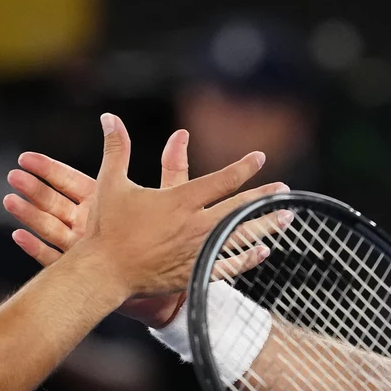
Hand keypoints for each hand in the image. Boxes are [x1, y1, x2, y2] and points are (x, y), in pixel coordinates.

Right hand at [11, 116, 282, 304]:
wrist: (103, 272)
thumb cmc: (106, 227)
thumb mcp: (111, 183)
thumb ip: (117, 148)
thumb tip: (108, 117)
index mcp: (179, 201)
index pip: (221, 181)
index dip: (243, 168)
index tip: (259, 158)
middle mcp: (194, 225)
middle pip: (239, 209)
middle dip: (264, 198)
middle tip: (285, 191)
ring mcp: (197, 251)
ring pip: (240, 237)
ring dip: (265, 226)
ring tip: (287, 219)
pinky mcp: (193, 273)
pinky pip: (228, 266)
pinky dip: (247, 259)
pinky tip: (263, 252)